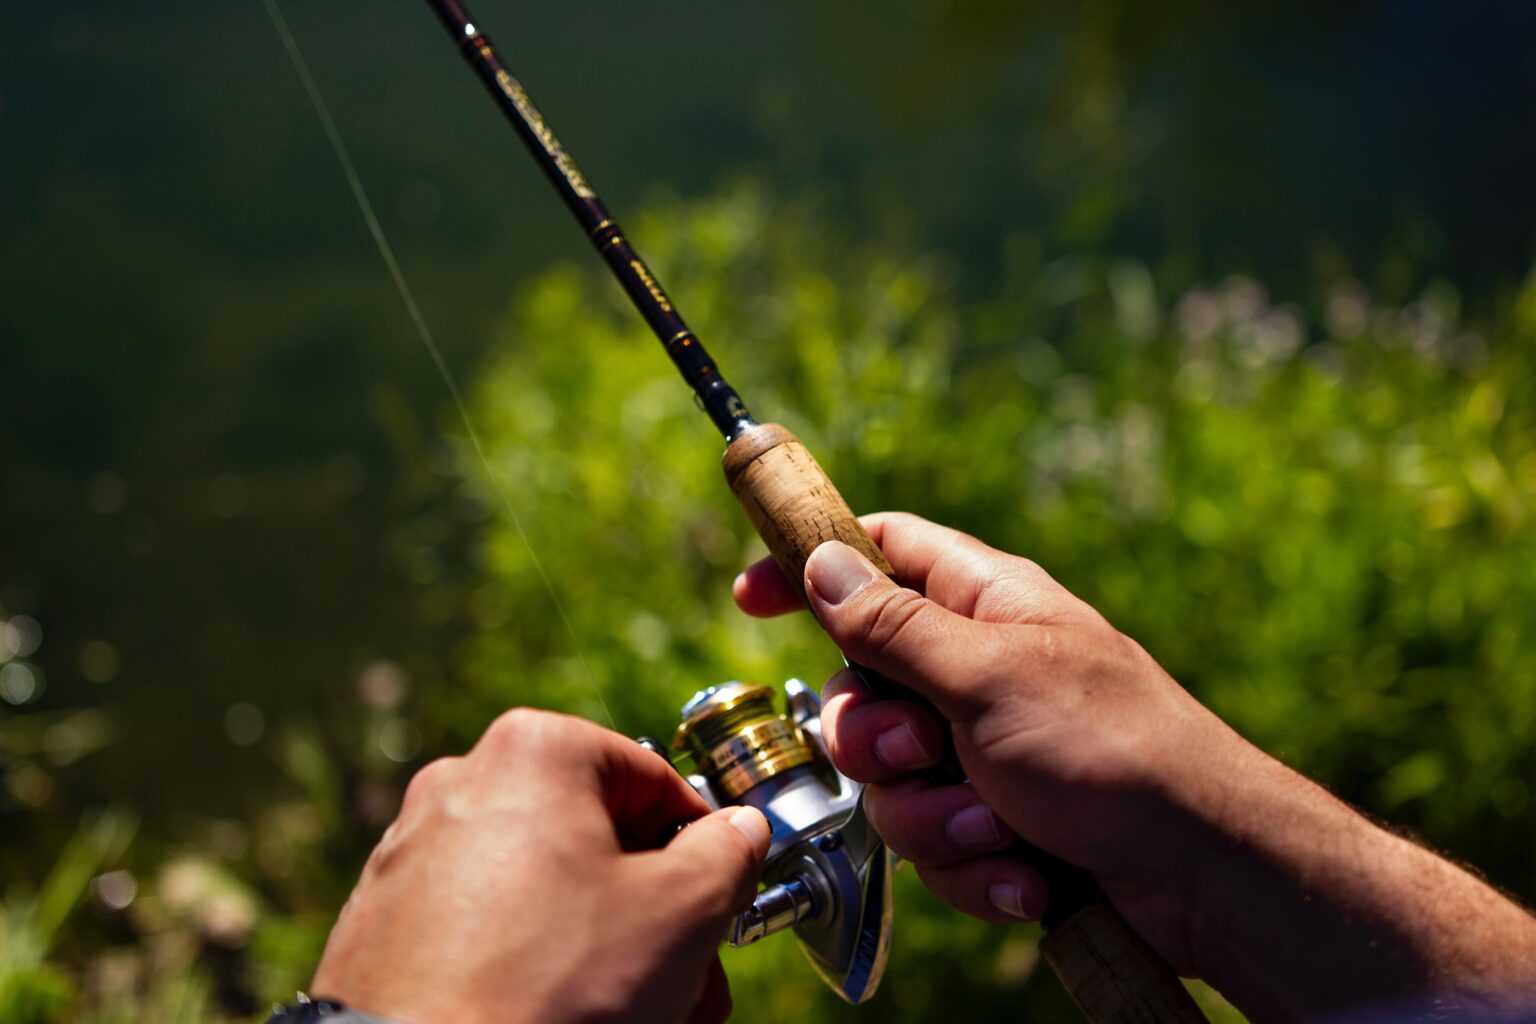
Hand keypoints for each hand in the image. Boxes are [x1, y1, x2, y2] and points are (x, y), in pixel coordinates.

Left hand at [312, 709, 770, 1023]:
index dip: (704, 847)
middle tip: (692, 980)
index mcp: (536, 751)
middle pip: (601, 843)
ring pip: (549, 893)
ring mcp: (416, 852)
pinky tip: (568, 1013)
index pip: (657, 783)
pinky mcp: (387, 921)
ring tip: (646, 1013)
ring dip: (608, 948)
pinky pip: (490, 928)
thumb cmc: (549, 987)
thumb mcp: (681, 913)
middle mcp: (464, 783)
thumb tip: (740, 833)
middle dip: (658, 917)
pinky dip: (537, 964)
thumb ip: (728, 855)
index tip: (723, 901)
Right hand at [735, 512, 1234, 963]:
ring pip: (892, 781)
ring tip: (1002, 824)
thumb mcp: (989, 675)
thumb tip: (820, 561)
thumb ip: (893, 625)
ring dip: (936, 817)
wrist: (1203, 872)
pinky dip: (974, 864)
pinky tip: (1027, 872)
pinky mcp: (998, 821)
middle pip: (861, 687)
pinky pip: (937, 842)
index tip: (749, 600)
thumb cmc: (1112, 748)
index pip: (878, 555)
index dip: (811, 568)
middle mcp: (977, 671)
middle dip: (876, 739)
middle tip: (920, 749)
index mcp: (983, 605)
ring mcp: (986, 750)